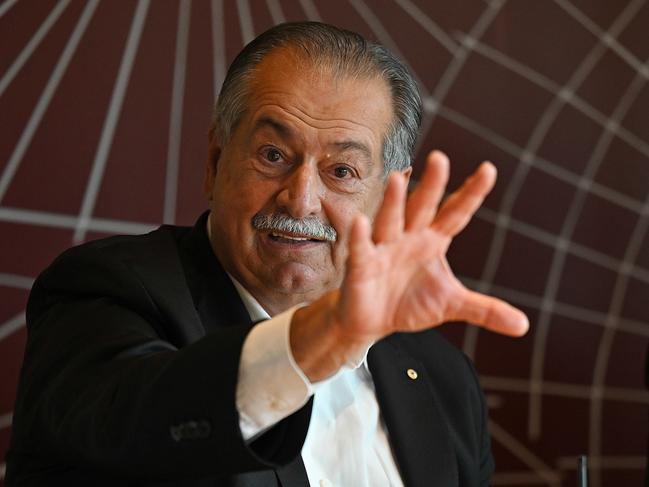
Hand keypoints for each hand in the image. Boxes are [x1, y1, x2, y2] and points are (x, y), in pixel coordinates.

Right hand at [291, 151, 528, 380]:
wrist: (372, 322)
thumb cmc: (410, 302)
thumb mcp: (451, 304)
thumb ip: (485, 310)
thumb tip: (524, 326)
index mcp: (433, 241)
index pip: (455, 213)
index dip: (471, 193)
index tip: (488, 170)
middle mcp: (409, 238)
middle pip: (422, 207)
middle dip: (431, 185)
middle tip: (440, 159)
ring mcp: (384, 249)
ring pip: (390, 221)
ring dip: (394, 201)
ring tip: (398, 178)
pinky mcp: (362, 266)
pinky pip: (362, 249)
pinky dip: (360, 236)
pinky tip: (361, 222)